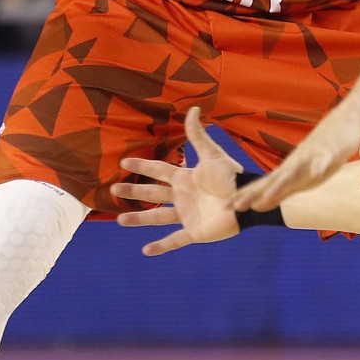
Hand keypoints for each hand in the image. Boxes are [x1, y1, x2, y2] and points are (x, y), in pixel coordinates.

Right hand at [112, 108, 242, 255]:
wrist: (246, 203)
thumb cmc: (231, 178)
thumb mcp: (212, 155)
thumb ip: (199, 136)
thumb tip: (194, 108)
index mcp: (185, 178)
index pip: (159, 170)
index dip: (142, 164)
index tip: (124, 161)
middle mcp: (183, 196)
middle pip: (152, 193)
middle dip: (134, 190)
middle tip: (113, 188)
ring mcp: (187, 215)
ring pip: (158, 217)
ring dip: (139, 218)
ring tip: (120, 220)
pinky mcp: (194, 232)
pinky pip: (174, 240)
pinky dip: (161, 246)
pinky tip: (146, 251)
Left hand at [232, 107, 359, 212]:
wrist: (344, 122)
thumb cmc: (322, 150)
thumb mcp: (303, 173)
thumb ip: (287, 185)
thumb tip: (265, 200)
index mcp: (289, 171)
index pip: (263, 185)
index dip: (246, 196)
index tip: (227, 206)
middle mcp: (295, 165)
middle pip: (271, 181)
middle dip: (253, 194)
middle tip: (233, 206)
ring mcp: (311, 157)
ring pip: (293, 172)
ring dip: (280, 186)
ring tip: (265, 198)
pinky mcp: (330, 151)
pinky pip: (324, 160)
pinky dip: (320, 166)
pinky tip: (317, 172)